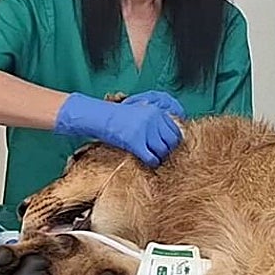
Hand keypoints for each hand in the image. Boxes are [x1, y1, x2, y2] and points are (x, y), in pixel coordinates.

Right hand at [54, 93, 181, 166]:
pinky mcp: (135, 142)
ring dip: (160, 156)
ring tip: (154, 158)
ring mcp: (145, 131)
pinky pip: (151, 157)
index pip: (176, 129)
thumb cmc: (118, 117)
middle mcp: (153, 120)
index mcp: (156, 111)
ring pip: (163, 150)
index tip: (169, 145)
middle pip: (172, 140)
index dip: (173, 140)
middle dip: (169, 149)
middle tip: (162, 154)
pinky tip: (149, 162)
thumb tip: (170, 138)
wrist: (98, 116)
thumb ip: (155, 123)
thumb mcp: (141, 114)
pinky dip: (152, 162)